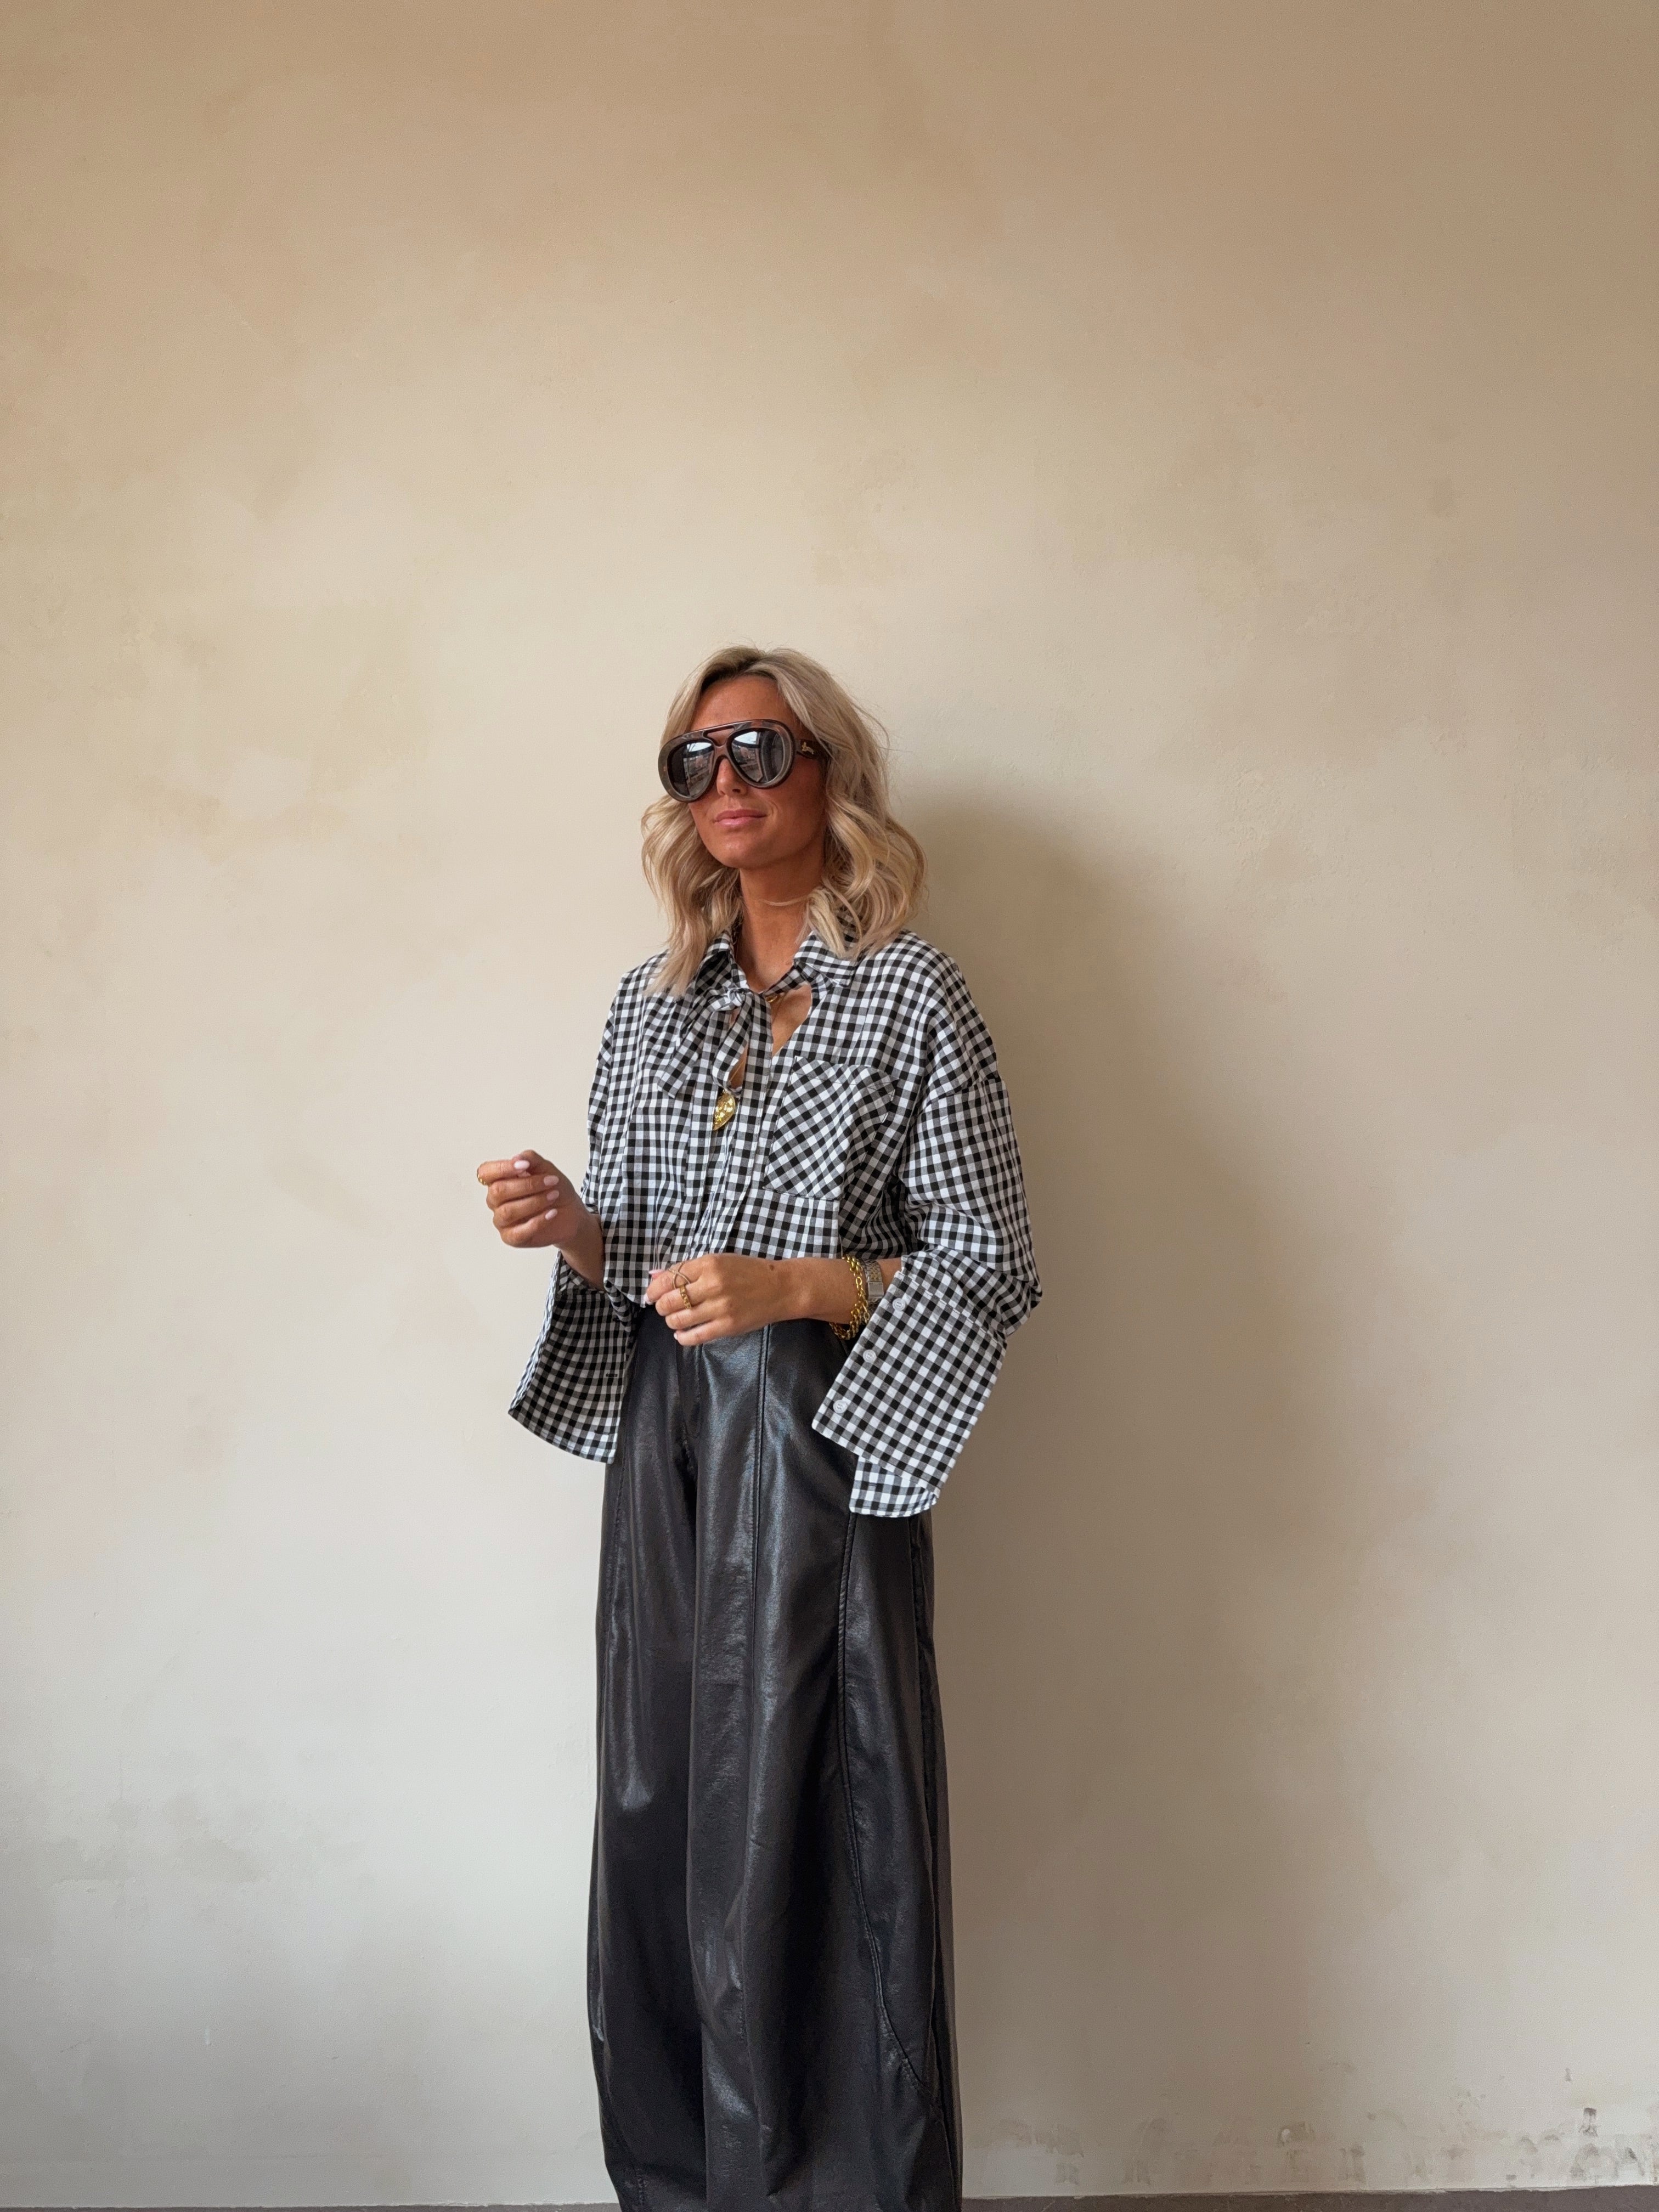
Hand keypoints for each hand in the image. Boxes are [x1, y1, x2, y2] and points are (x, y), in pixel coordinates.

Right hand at [476, 1147, 582, 1250]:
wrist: (571, 1212)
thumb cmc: (554, 1189)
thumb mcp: (546, 1168)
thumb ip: (531, 1159)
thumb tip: (517, 1158)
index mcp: (499, 1180)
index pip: (485, 1173)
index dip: (501, 1168)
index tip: (524, 1166)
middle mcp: (496, 1201)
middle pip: (497, 1191)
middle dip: (527, 1185)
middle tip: (550, 1181)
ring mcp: (501, 1220)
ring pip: (507, 1212)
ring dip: (534, 1202)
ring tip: (553, 1196)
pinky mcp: (511, 1238)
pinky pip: (518, 1232)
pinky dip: (538, 1221)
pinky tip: (551, 1213)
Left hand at [644, 1253, 802, 1343]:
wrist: (780, 1288)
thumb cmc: (747, 1272)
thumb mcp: (718, 1261)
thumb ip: (686, 1269)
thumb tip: (653, 1276)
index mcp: (709, 1264)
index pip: (669, 1278)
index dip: (654, 1289)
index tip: (651, 1295)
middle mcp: (713, 1285)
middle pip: (670, 1300)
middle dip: (661, 1306)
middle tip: (664, 1308)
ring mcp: (720, 1307)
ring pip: (679, 1319)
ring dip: (671, 1321)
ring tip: (675, 1319)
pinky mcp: (727, 1326)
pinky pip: (695, 1336)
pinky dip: (682, 1337)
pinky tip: (681, 1334)